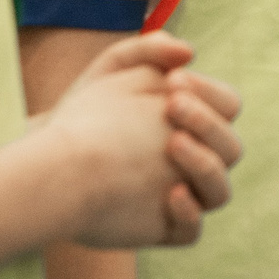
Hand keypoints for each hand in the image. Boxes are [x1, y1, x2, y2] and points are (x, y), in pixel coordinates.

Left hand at [49, 34, 236, 248]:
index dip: (210, 93)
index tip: (173, 82)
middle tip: (171, 107)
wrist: (48, 159)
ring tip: (173, 144)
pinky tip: (171, 193)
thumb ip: (150, 48)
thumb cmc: (86, 113)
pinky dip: (189, 212)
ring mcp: (181, 194)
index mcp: (193, 122)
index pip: (228, 106)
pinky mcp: (161, 227)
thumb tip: (191, 52)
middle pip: (230, 146)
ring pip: (219, 190)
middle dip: (206, 122)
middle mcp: (194, 160)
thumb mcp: (113, 69)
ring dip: (206, 164)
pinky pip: (192, 230)